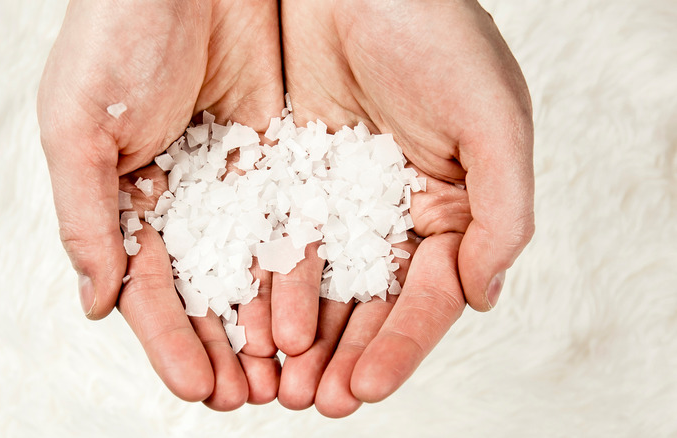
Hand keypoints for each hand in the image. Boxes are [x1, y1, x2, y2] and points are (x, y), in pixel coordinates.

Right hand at [37, 0, 283, 407]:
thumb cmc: (116, 36)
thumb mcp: (80, 129)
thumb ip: (88, 218)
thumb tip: (95, 306)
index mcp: (123, 195)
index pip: (147, 286)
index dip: (170, 340)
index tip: (195, 387)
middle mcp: (179, 195)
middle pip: (203, 288)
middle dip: (223, 345)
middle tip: (247, 397)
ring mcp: (229, 177)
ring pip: (249, 265)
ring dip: (265, 322)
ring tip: (284, 373)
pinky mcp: (276, 151)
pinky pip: (288, 218)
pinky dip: (297, 268)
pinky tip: (311, 313)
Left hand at [278, 0, 534, 415]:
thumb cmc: (438, 35)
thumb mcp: (492, 123)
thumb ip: (501, 215)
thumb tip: (483, 298)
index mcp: (456, 206)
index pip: (431, 294)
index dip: (402, 344)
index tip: (368, 388)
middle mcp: (401, 211)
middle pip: (375, 302)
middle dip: (347, 355)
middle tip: (317, 403)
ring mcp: (347, 198)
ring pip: (327, 283)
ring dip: (307, 337)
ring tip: (283, 384)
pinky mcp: (299, 177)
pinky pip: (286, 241)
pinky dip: (273, 286)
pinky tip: (258, 327)